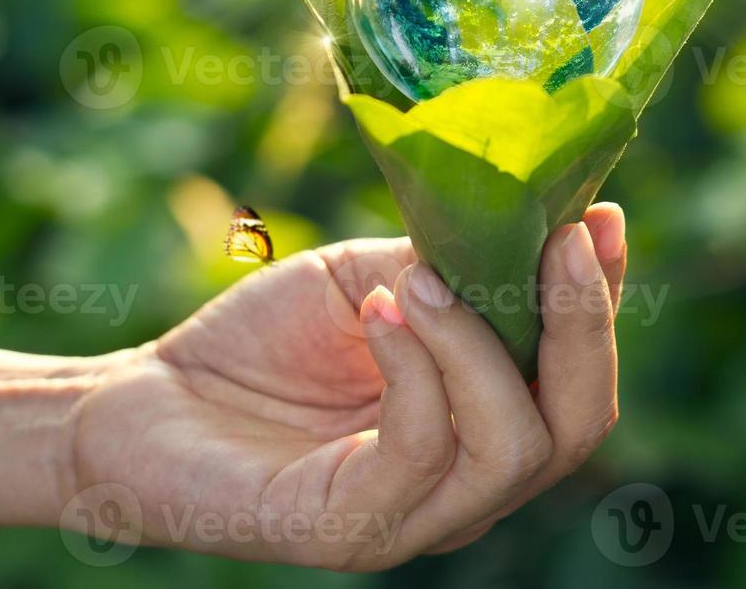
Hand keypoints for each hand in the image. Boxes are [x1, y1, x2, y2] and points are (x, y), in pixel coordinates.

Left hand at [66, 203, 628, 569]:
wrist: (143, 401)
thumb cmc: (260, 342)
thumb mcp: (371, 280)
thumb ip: (449, 265)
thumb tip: (531, 220)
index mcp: (484, 420)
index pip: (578, 375)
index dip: (601, 298)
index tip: (599, 216)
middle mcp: (469, 480)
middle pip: (579, 424)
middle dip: (583, 325)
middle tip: (558, 239)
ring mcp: (416, 517)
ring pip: (516, 446)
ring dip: (481, 343)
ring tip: (423, 281)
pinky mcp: (352, 530)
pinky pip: (419, 452)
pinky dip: (415, 368)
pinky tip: (378, 313)